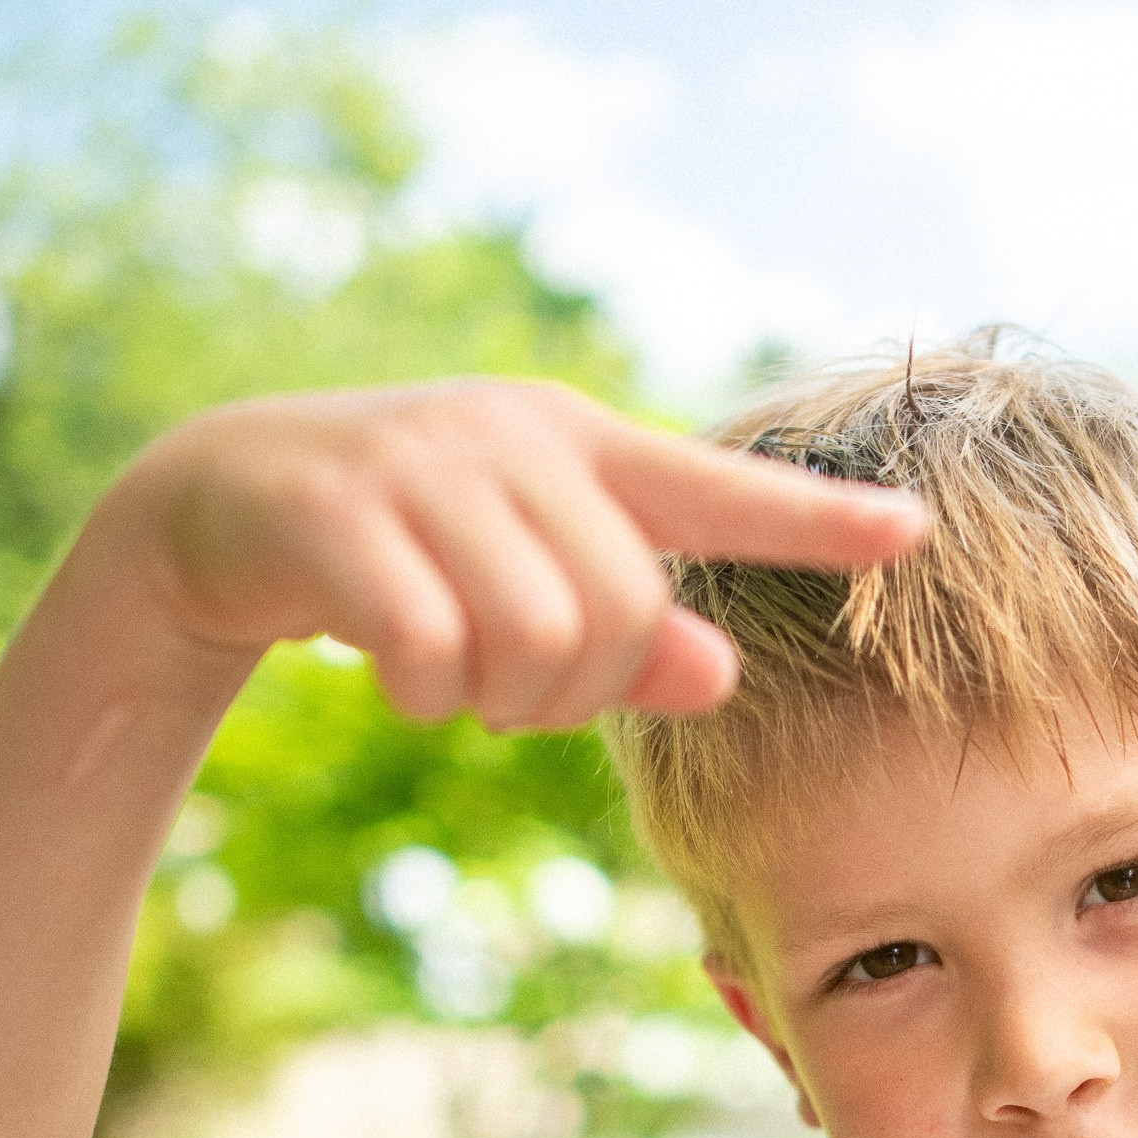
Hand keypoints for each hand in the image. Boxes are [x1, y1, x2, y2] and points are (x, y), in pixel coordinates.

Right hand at [92, 378, 928, 728]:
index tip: (917, 532)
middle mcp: (515, 439)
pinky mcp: (340, 514)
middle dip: (577, 690)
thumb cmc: (409, 547)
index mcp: (580, 444)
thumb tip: (722, 675)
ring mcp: (425, 467)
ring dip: (500, 699)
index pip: (719, 488)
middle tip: (513, 692)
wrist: (221, 503)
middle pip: (624, 613)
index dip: (815, 520)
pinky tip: (397, 679)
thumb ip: (630, 628)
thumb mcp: (522, 575)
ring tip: (456, 678)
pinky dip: (426, 697)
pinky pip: (434, 651)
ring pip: (536, 637)